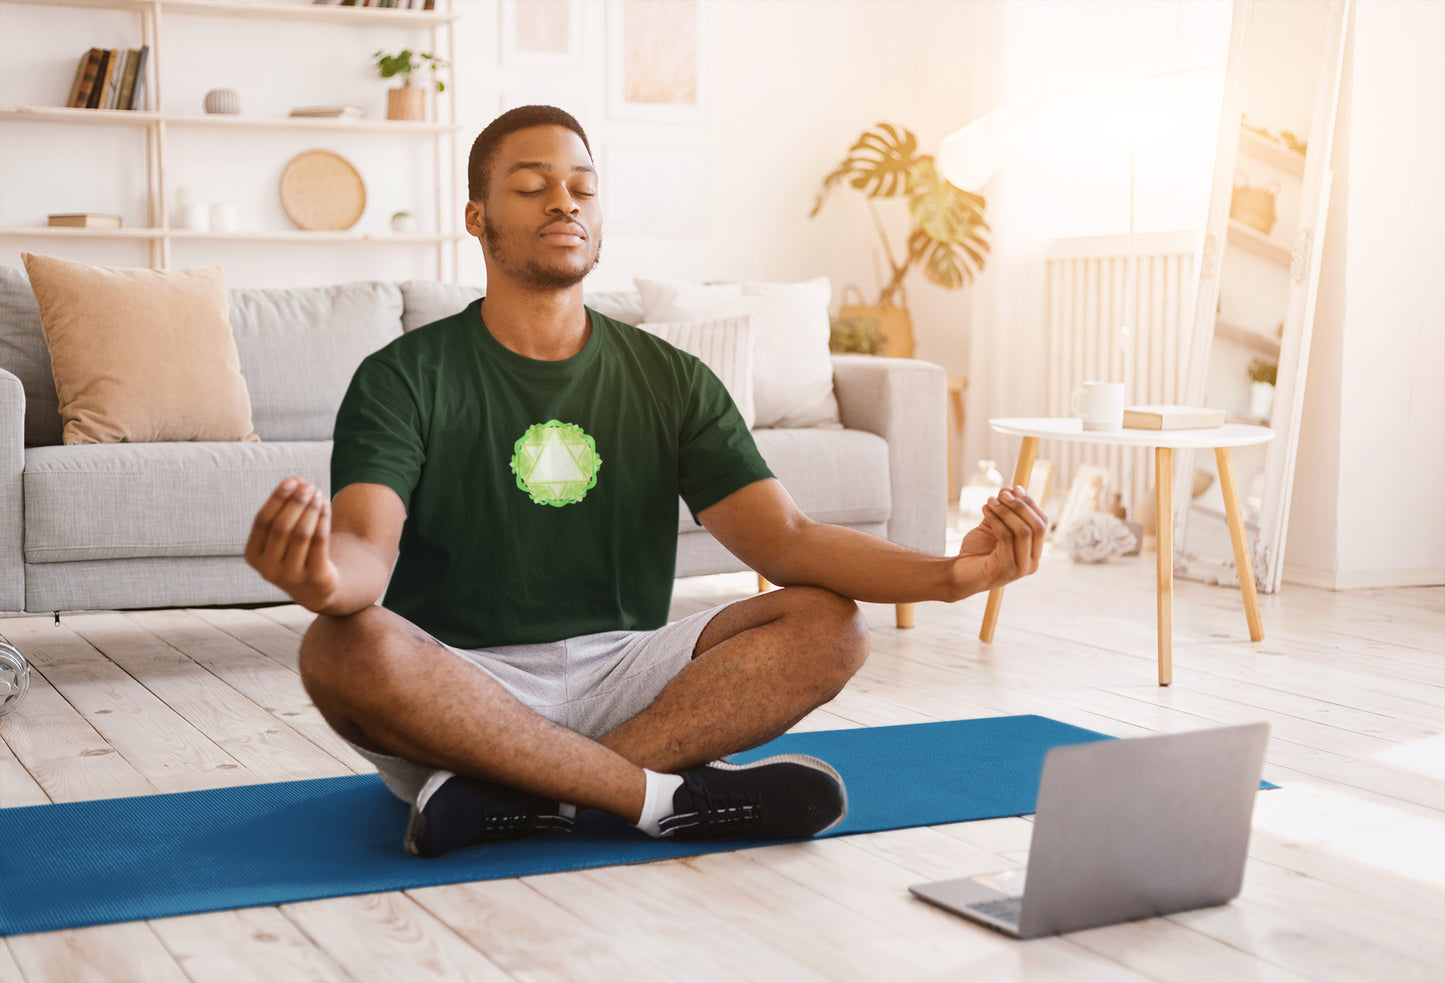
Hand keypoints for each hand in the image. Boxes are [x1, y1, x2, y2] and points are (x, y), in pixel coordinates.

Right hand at [244, 477, 339, 611]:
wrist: (314, 588)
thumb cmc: (294, 552)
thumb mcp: (283, 535)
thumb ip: (284, 509)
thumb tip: (296, 479)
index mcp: (253, 556)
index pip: (262, 521)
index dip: (277, 498)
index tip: (292, 480)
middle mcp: (268, 569)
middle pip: (282, 527)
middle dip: (296, 503)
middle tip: (309, 486)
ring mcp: (291, 577)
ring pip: (301, 534)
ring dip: (311, 510)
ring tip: (318, 494)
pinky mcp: (315, 578)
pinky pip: (319, 544)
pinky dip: (323, 521)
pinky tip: (326, 507)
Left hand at [953, 485, 1048, 595]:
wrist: (957, 574)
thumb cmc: (977, 551)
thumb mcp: (994, 526)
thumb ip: (1005, 510)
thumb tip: (1011, 488)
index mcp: (1034, 552)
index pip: (1042, 523)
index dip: (1030, 504)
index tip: (1015, 488)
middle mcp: (1032, 563)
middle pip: (1037, 527)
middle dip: (1020, 506)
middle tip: (1002, 493)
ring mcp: (1020, 568)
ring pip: (1023, 531)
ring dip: (1006, 511)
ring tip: (990, 501)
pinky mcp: (1005, 569)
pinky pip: (1006, 537)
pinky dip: (996, 519)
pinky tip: (984, 510)